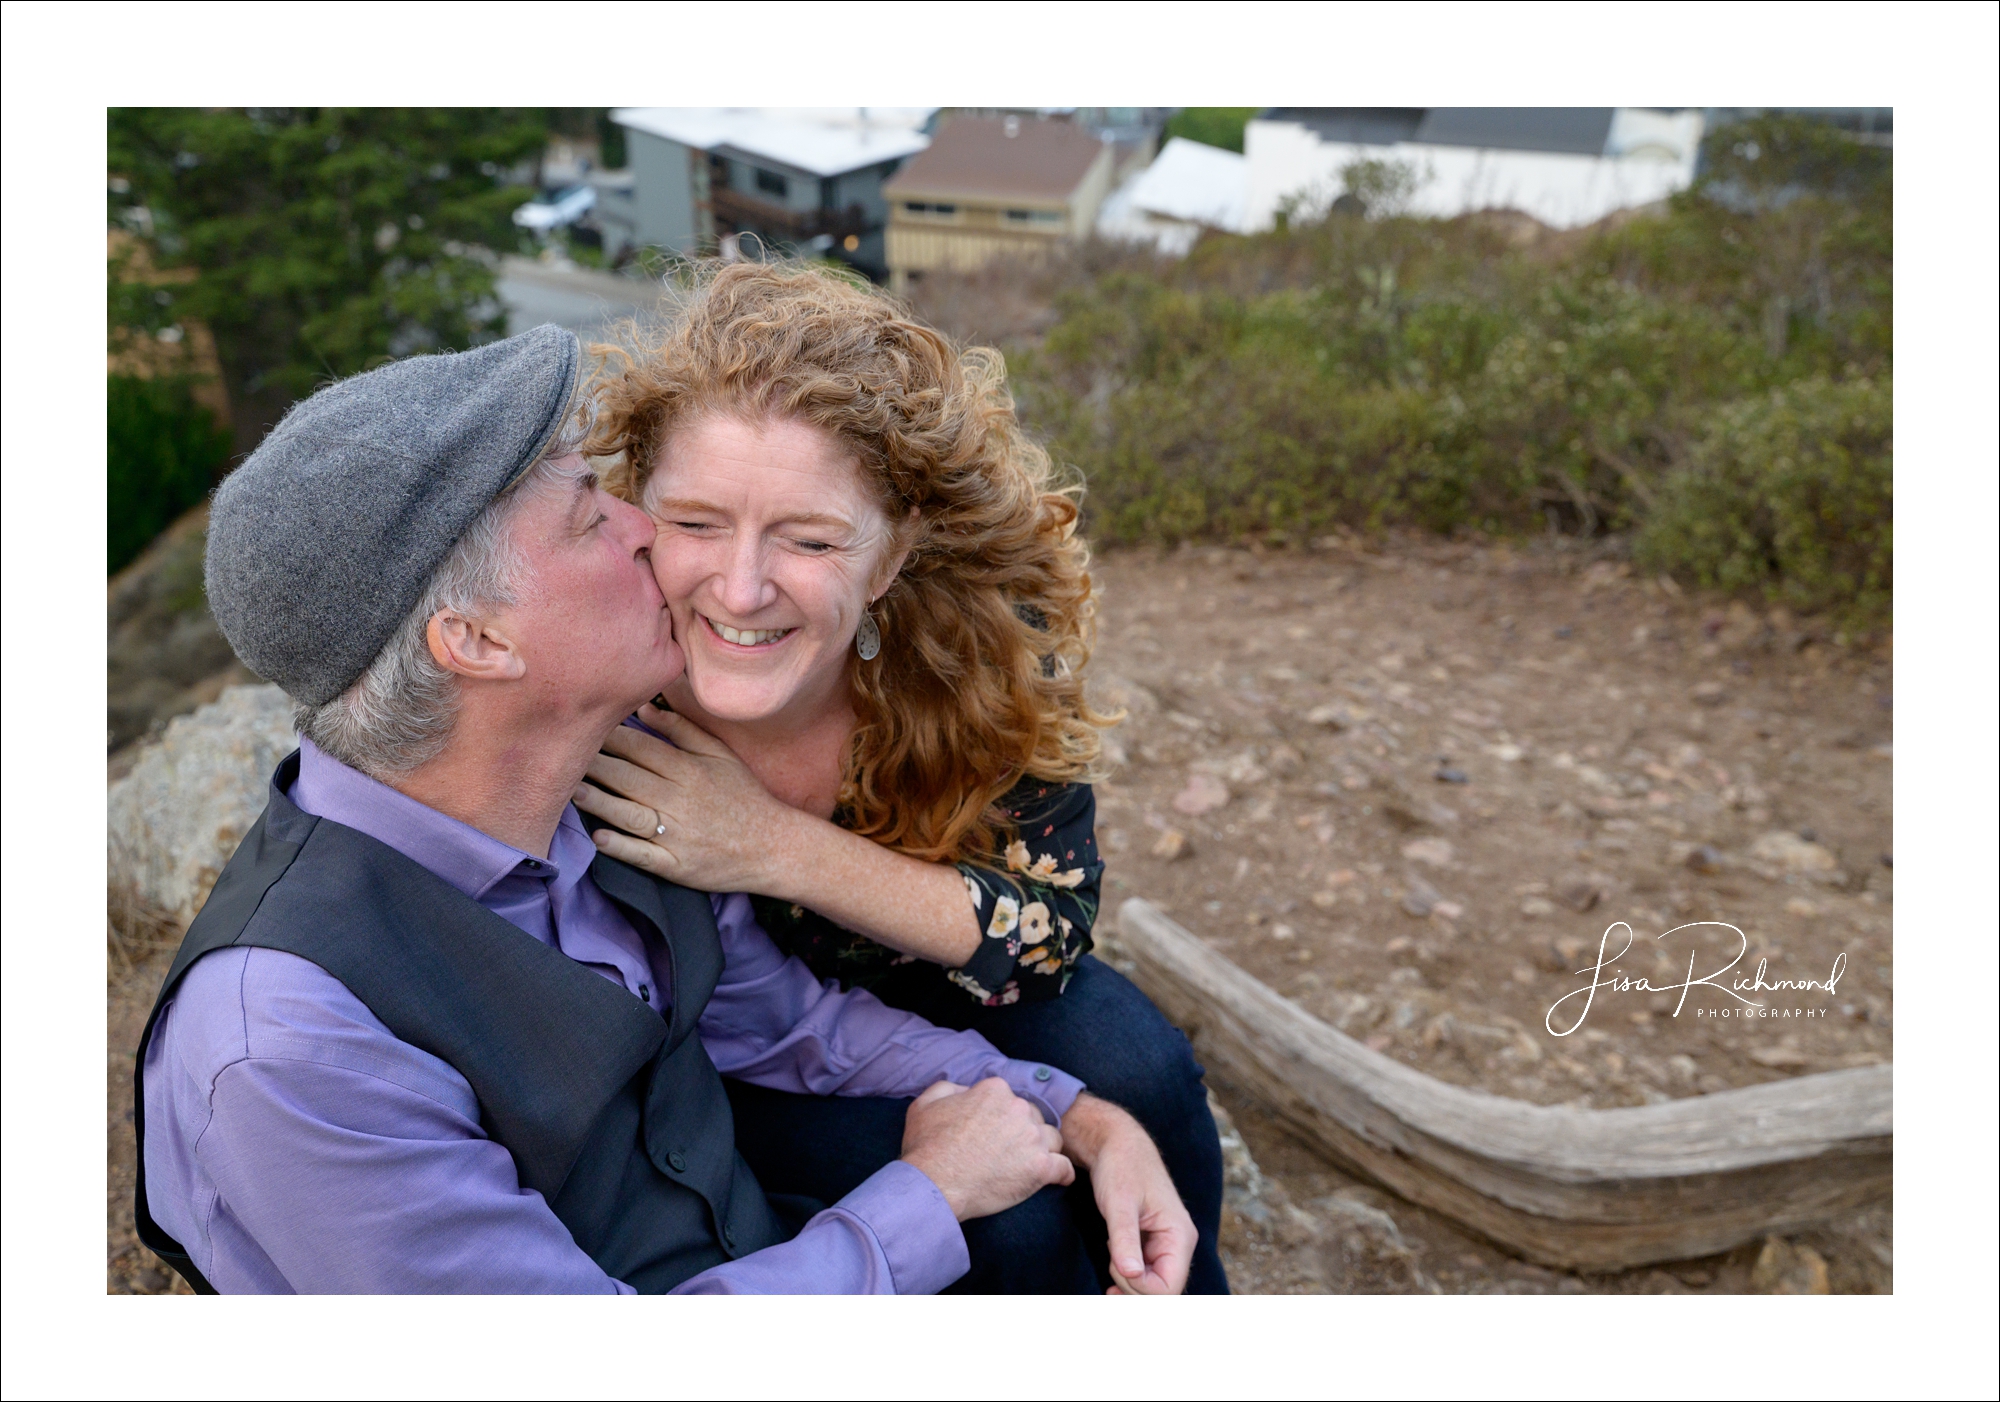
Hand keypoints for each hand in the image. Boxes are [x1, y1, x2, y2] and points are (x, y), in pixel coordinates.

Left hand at [572, 707, 800, 892]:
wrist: (775, 846)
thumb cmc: (744, 796)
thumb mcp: (721, 755)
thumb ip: (683, 730)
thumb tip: (644, 709)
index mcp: (690, 770)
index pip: (642, 748)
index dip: (610, 738)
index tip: (582, 728)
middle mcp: (681, 800)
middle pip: (629, 778)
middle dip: (594, 765)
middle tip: (562, 755)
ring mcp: (678, 835)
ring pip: (630, 814)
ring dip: (598, 802)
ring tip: (571, 791)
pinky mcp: (677, 865)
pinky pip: (644, 855)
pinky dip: (620, 846)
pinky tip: (598, 837)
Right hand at [900, 1078, 1074, 1221]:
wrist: (933, 1185)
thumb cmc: (926, 1147)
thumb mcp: (925, 1104)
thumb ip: (950, 1088)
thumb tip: (968, 1090)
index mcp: (994, 1090)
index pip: (1010, 1099)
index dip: (1002, 1118)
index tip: (993, 1134)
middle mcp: (1018, 1108)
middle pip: (1033, 1118)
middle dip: (1023, 1132)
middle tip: (1007, 1153)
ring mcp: (1032, 1138)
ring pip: (1052, 1139)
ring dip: (1042, 1150)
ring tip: (1027, 1165)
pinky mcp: (1041, 1167)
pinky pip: (1064, 1168)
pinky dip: (1061, 1174)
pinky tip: (1055, 1179)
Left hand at [1059, 1094, 1196, 1294]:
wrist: (1117, 1144)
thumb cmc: (1121, 1168)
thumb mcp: (1119, 1204)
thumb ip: (1126, 1240)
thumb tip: (1131, 1274)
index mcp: (1180, 1235)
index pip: (1169, 1288)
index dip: (1139, 1288)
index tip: (1114, 1264)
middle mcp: (1178, 1244)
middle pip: (1162, 1292)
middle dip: (1132, 1287)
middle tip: (1109, 1261)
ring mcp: (1167, 1245)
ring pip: (1153, 1286)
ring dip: (1129, 1283)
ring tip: (1111, 1256)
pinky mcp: (1153, 1244)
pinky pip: (1146, 1275)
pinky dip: (1128, 1278)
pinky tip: (1113, 1268)